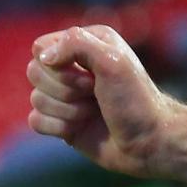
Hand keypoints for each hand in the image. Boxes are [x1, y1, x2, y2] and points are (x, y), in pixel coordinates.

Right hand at [26, 24, 181, 176]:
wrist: (151, 143)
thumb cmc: (137, 100)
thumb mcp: (113, 61)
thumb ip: (76, 44)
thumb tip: (43, 56)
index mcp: (88, 44)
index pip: (41, 47)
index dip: (58, 65)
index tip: (90, 77)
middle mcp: (75, 67)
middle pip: (34, 72)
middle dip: (64, 89)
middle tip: (95, 95)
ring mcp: (67, 96)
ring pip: (36, 98)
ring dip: (66, 110)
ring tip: (93, 113)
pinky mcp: (63, 121)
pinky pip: (36, 120)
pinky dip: (58, 127)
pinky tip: (80, 129)